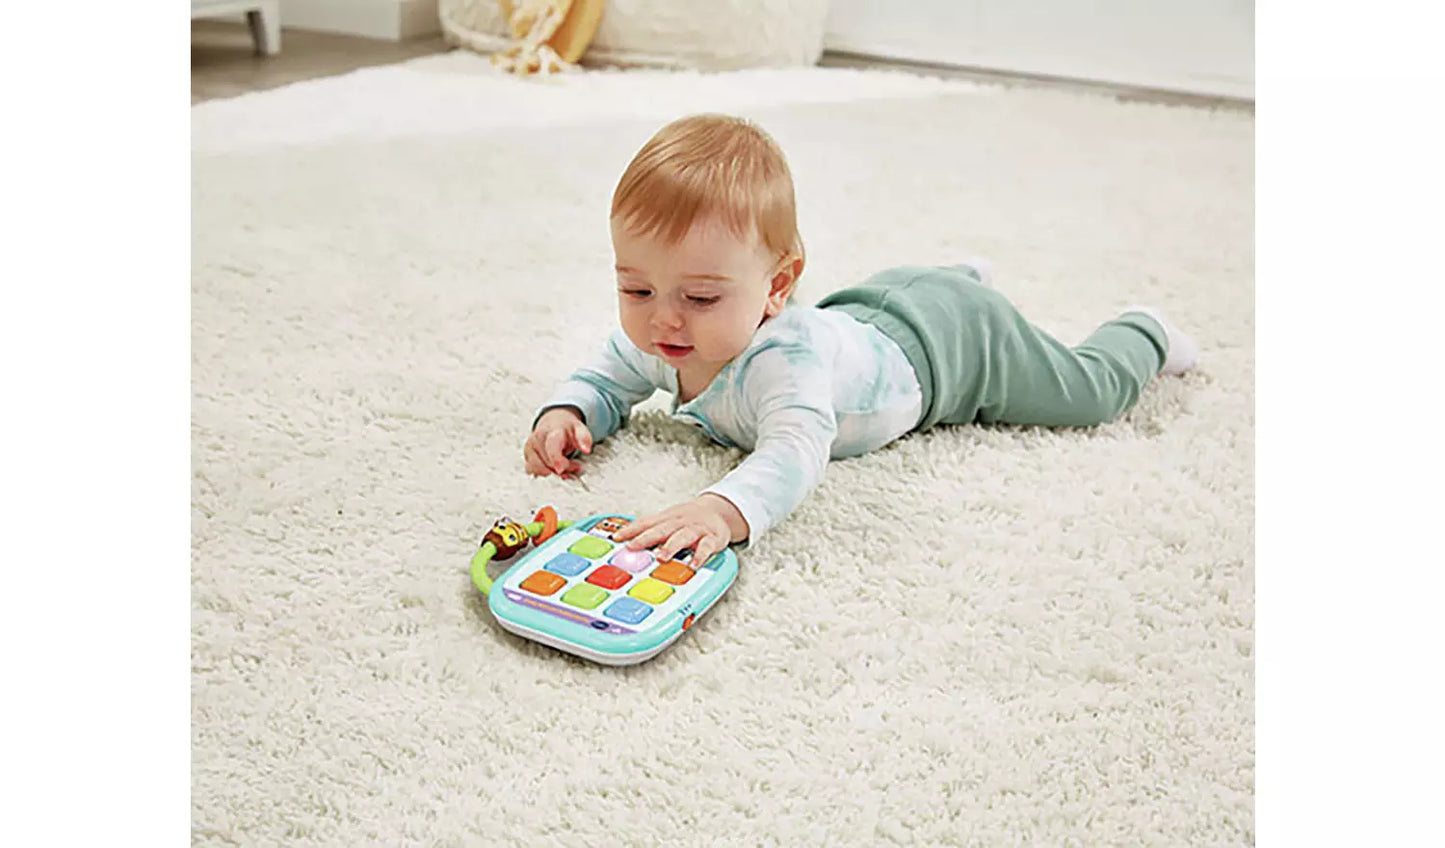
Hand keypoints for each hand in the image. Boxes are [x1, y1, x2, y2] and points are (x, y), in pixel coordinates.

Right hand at [524, 407, 592, 477]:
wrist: (554, 423)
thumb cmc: (567, 429)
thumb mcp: (580, 429)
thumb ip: (584, 438)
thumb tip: (586, 449)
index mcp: (552, 431)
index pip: (552, 445)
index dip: (556, 459)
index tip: (561, 469)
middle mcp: (537, 439)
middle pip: (548, 462)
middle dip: (563, 468)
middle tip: (575, 465)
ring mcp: (530, 447)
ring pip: (539, 469)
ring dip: (553, 472)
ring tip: (564, 465)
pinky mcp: (526, 456)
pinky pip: (532, 471)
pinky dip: (544, 473)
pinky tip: (552, 468)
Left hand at [613, 494, 748, 565]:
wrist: (718, 511)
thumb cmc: (689, 520)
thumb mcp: (668, 521)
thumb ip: (650, 531)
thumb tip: (625, 543)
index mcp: (667, 519)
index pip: (646, 522)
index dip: (631, 529)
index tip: (616, 538)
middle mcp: (680, 523)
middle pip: (661, 529)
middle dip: (646, 538)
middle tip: (633, 547)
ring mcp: (696, 530)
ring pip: (682, 536)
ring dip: (671, 546)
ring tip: (661, 557)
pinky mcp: (712, 538)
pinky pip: (706, 547)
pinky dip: (700, 555)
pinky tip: (693, 565)